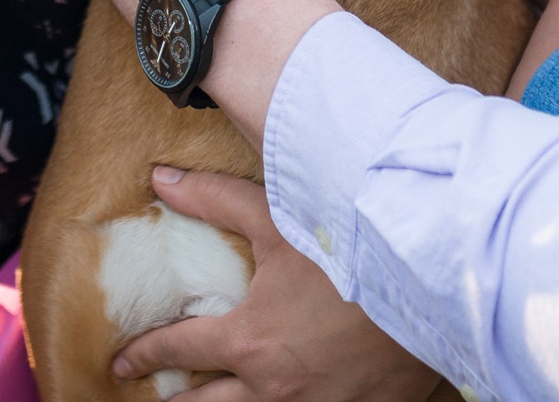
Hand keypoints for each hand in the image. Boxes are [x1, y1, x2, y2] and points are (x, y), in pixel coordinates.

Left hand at [113, 168, 442, 401]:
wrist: (436, 289)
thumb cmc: (353, 252)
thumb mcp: (280, 218)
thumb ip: (215, 200)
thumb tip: (159, 178)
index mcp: (249, 341)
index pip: (179, 350)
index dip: (145, 354)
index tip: (123, 362)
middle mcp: (274, 387)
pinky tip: (283, 400)